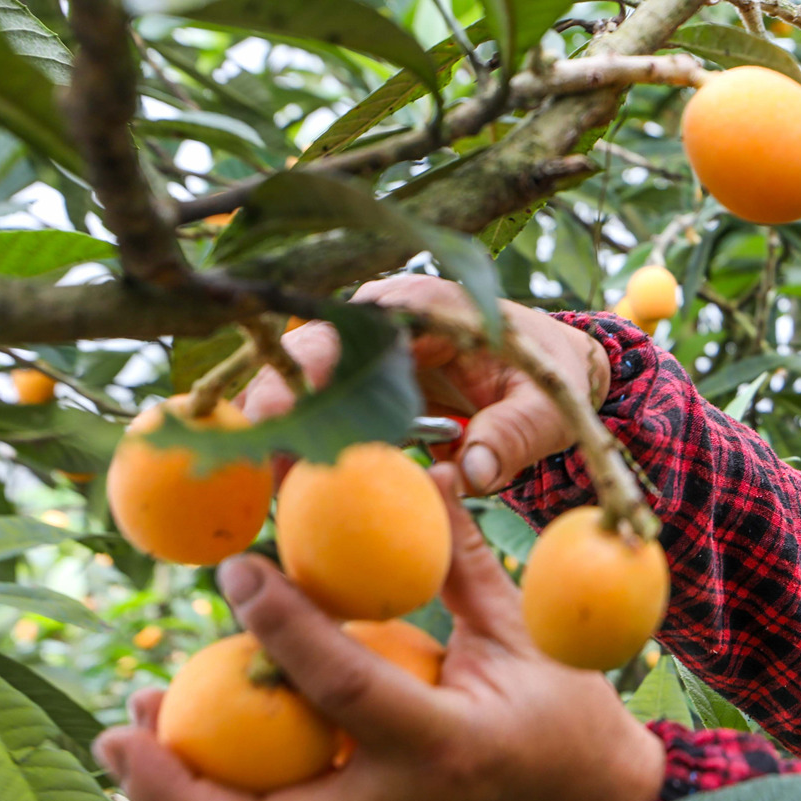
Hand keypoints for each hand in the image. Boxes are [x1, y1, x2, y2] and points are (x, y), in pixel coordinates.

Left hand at [95, 464, 664, 800]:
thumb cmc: (569, 713)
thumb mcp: (521, 632)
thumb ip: (462, 561)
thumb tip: (426, 473)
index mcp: (444, 745)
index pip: (341, 690)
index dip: (281, 627)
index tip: (236, 569)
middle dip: (173, 787)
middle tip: (123, 721)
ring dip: (175, 795)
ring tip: (130, 730)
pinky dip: (217, 790)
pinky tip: (184, 740)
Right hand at [242, 276, 611, 495]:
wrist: (552, 364)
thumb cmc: (551, 377)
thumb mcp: (547, 406)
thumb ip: (514, 436)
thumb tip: (471, 476)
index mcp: (418, 308)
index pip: (339, 336)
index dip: (291, 379)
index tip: (263, 427)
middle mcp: (375, 319)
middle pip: (296, 361)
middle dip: (264, 415)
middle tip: (247, 477)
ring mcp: (362, 349)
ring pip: (295, 388)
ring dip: (276, 437)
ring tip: (260, 492)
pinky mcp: (359, 382)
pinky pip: (315, 411)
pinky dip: (300, 446)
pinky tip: (286, 490)